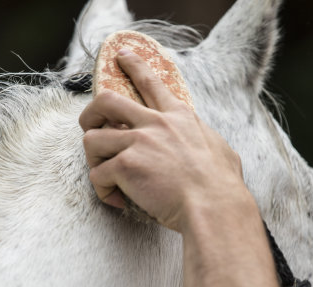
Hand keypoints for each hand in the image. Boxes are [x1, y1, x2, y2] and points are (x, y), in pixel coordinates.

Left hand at [80, 49, 247, 231]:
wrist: (214, 205)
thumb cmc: (222, 185)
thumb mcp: (220, 149)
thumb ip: (205, 140)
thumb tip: (209, 144)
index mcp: (178, 117)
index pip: (151, 82)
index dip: (133, 65)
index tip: (121, 55)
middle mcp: (155, 123)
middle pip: (106, 101)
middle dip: (90, 114)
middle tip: (90, 127)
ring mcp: (138, 142)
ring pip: (92, 139)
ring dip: (94, 159)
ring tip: (107, 175)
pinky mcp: (126, 165)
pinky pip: (98, 174)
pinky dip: (104, 190)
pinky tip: (119, 199)